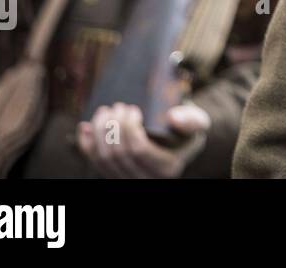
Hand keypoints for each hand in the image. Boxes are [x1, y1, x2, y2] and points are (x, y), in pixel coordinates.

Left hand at [77, 102, 208, 177]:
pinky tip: (86, 127)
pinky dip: (87, 144)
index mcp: (167, 168)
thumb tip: (173, 117)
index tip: (133, 109)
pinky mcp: (115, 175)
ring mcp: (128, 179)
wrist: (179, 143)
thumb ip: (192, 119)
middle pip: (118, 154)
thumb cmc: (187, 130)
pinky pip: (95, 164)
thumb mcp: (199, 123)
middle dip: (113, 126)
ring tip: (105, 111)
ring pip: (103, 159)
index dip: (129, 128)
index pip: (138, 149)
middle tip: (118, 106)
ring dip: (99, 132)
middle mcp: (146, 179)